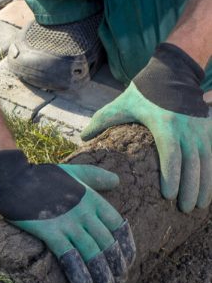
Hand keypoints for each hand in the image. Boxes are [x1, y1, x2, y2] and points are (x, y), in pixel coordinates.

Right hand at [0, 149, 135, 282]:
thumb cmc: (40, 176)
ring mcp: (68, 222)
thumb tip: (117, 181)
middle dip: (115, 269)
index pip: (119, 227)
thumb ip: (96, 177)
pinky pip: (70, 258)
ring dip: (101, 279)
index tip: (125, 265)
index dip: (125, 248)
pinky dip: (80, 277)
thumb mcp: (74, 172)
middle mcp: (84, 212)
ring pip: (93, 255)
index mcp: (93, 199)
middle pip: (108, 245)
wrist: (12, 177)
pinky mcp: (49, 231)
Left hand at [82, 43, 211, 211]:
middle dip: (190, 188)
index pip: (171, 154)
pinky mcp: (208, 129)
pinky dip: (211, 175)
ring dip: (204, 186)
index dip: (171, 176)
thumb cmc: (144, 92)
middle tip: (184, 209)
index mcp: (165, 124)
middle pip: (192, 164)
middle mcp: (186, 128)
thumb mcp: (122, 104)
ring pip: (206, 162)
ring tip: (198, 207)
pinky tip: (206, 192)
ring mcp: (200, 129)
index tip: (168, 196)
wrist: (174, 72)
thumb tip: (82, 137)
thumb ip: (102, 120)